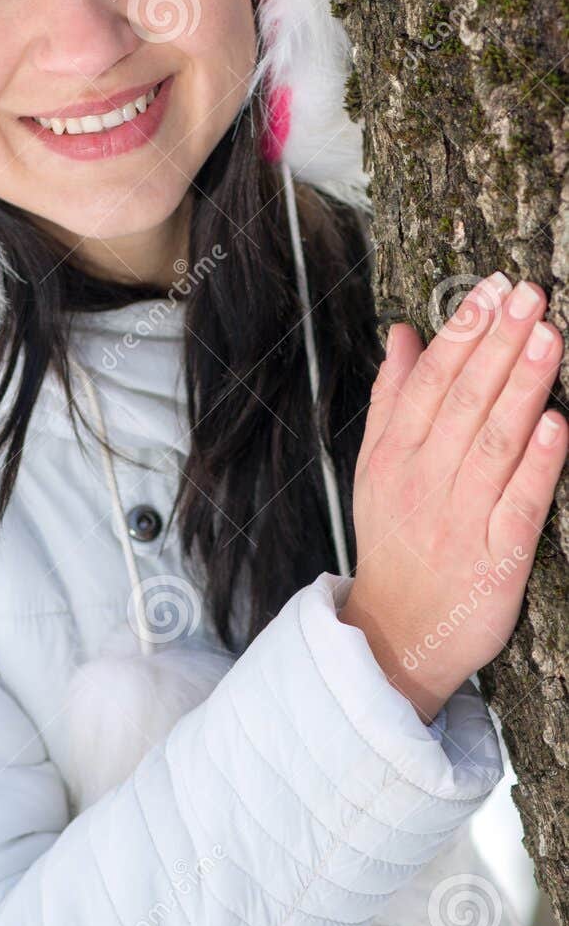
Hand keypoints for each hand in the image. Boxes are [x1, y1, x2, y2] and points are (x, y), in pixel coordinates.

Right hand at [337, 271, 566, 723]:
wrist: (396, 634)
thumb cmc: (393, 540)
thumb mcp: (375, 466)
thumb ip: (390, 397)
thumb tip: (401, 333)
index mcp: (394, 456)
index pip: (428, 382)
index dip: (461, 334)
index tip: (489, 291)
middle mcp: (425, 482)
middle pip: (464, 403)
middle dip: (498, 345)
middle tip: (528, 296)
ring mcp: (461, 521)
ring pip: (494, 444)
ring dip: (523, 388)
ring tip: (548, 339)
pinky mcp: (497, 562)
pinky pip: (519, 506)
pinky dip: (538, 465)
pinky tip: (558, 426)